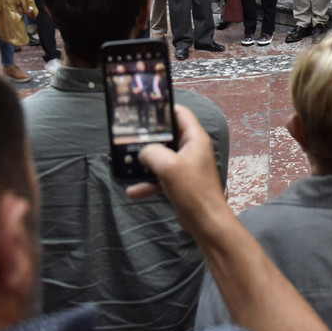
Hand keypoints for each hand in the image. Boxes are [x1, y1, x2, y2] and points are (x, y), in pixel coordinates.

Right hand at [126, 106, 227, 238]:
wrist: (205, 222)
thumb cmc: (192, 189)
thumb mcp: (168, 166)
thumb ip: (152, 152)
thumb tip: (143, 152)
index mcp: (195, 138)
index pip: (180, 114)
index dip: (163, 108)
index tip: (143, 109)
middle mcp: (191, 149)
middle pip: (168, 135)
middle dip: (149, 136)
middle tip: (129, 134)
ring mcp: (186, 167)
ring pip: (162, 157)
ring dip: (145, 161)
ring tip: (126, 160)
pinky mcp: (180, 183)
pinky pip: (161, 178)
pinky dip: (148, 183)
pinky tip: (132, 191)